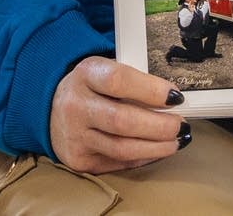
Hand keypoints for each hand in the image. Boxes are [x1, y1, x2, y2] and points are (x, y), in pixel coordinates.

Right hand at [48, 56, 190, 173]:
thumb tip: (173, 97)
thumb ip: (133, 80)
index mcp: (86, 74)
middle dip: (160, 126)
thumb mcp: (104, 70)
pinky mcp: (78, 159)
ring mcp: (75, 135)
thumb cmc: (91, 87)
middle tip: (181, 124)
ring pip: (123, 148)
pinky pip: (118, 163)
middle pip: (123, 120)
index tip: (176, 96)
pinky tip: (157, 150)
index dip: (151, 90)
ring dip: (157, 146)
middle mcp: (76, 105)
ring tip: (177, 140)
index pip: (119, 81)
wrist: (51, 108)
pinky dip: (143, 157)